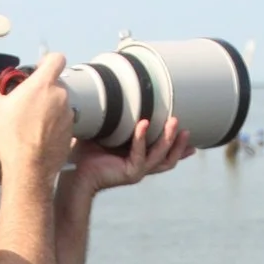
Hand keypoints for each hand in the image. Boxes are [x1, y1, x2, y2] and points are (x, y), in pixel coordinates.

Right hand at [0, 53, 73, 184]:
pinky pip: (63, 121)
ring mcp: (69, 114)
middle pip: (56, 83)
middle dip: (43, 89)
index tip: (37, 70)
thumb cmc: (9, 136)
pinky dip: (54, 124)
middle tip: (27, 102)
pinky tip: (40, 135)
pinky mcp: (72, 131)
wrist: (28, 168)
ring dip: (50, 107)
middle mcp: (61, 96)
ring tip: (33, 122)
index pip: (57, 58)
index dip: (47, 61)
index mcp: (43, 84)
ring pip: (61, 102)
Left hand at [68, 115, 191, 197]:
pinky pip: (140, 155)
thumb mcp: (104, 131)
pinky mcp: (130, 173)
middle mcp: (140, 166)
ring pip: (161, 157)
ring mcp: (137, 171)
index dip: (179, 147)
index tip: (189, 134)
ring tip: (173, 122)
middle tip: (186, 127)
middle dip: (179, 143)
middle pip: (168, 157)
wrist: (73, 172)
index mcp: (137, 158)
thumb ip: (113, 117)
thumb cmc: (85, 151)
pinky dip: (141, 139)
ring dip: (169, 139)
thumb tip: (109, 90)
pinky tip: (144, 124)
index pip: (163, 153)